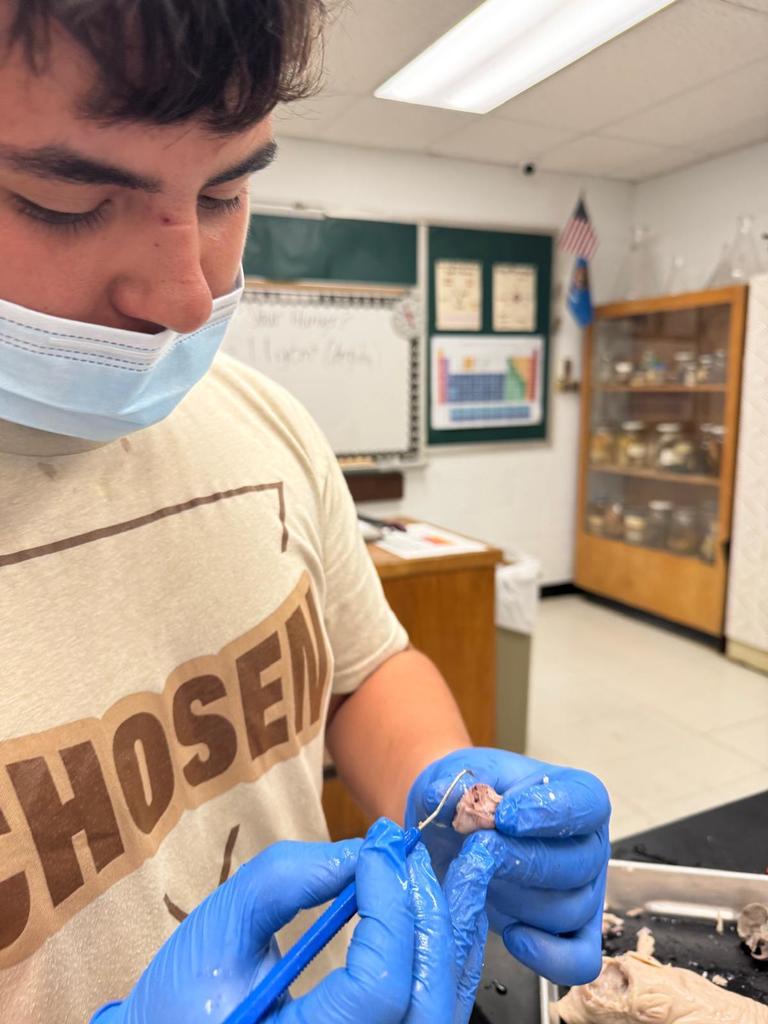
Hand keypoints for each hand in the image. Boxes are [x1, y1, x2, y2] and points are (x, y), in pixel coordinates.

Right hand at [91, 819, 483, 1023]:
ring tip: (445, 873)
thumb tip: (363, 850)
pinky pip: (428, 1011)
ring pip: (441, 1010)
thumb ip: (285, 883)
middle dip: (429, 917)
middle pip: (428, 1004)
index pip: (380, 989)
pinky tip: (436, 911)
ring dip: (447, 934)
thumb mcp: (219, 932)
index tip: (376, 852)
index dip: (388, 910)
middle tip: (410, 857)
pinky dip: (440, 956)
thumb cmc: (182, 1001)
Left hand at [405, 748, 610, 986]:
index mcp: (577, 793)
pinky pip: (578, 959)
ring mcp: (584, 891)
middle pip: (577, 863)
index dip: (549, 812)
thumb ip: (455, 783)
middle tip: (477, 849)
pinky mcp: (569, 934)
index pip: (586, 803)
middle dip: (520, 860)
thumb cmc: (466, 797)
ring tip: (481, 879)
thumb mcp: (456, 776)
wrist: (451, 828)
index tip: (504, 816)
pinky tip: (512, 935)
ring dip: (516, 899)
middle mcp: (589, 843)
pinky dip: (547, 956)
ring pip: (568, 910)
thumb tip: (442, 796)